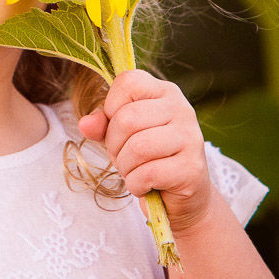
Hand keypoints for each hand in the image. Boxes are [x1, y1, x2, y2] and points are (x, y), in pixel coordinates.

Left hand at [77, 70, 216, 234]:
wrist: (182, 196)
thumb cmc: (147, 157)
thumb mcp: (119, 135)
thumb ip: (101, 124)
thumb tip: (86, 124)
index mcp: (164, 91)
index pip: (128, 82)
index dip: (111, 107)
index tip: (119, 127)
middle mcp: (182, 109)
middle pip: (127, 118)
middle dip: (114, 144)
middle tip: (124, 157)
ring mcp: (191, 137)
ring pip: (138, 147)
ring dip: (125, 167)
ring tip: (134, 171)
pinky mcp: (192, 168)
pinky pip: (148, 174)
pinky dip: (136, 184)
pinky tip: (146, 185)